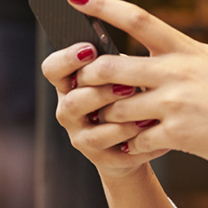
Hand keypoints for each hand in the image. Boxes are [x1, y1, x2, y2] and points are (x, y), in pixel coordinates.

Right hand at [41, 39, 167, 179]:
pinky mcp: (100, 158)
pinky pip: (116, 154)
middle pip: (73, 102)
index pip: (53, 69)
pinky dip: (137, 144)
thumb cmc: (124, 96)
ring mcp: (81, 136)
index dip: (67, 59)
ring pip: (93, 134)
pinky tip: (154, 133)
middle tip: (128, 87)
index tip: (90, 50)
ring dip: (121, 124)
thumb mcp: (119, 74)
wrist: (131, 139)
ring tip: (145, 117)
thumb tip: (126, 58)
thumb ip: (116, 63)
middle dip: (101, 94)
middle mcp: (69, 111)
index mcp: (69, 84)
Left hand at [47, 0, 207, 207]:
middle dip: (88, 75)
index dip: (102, 5)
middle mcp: (178, 72)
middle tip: (79, 80)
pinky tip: (136, 148)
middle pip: (112, 66)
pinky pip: (138, 141)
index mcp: (187, 49)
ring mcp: (176, 103)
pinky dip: (132, 146)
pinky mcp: (179, 134)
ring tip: (108, 122)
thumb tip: (158, 48)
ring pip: (118, 108)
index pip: (138, 19)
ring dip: (108, 117)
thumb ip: (186, 56)